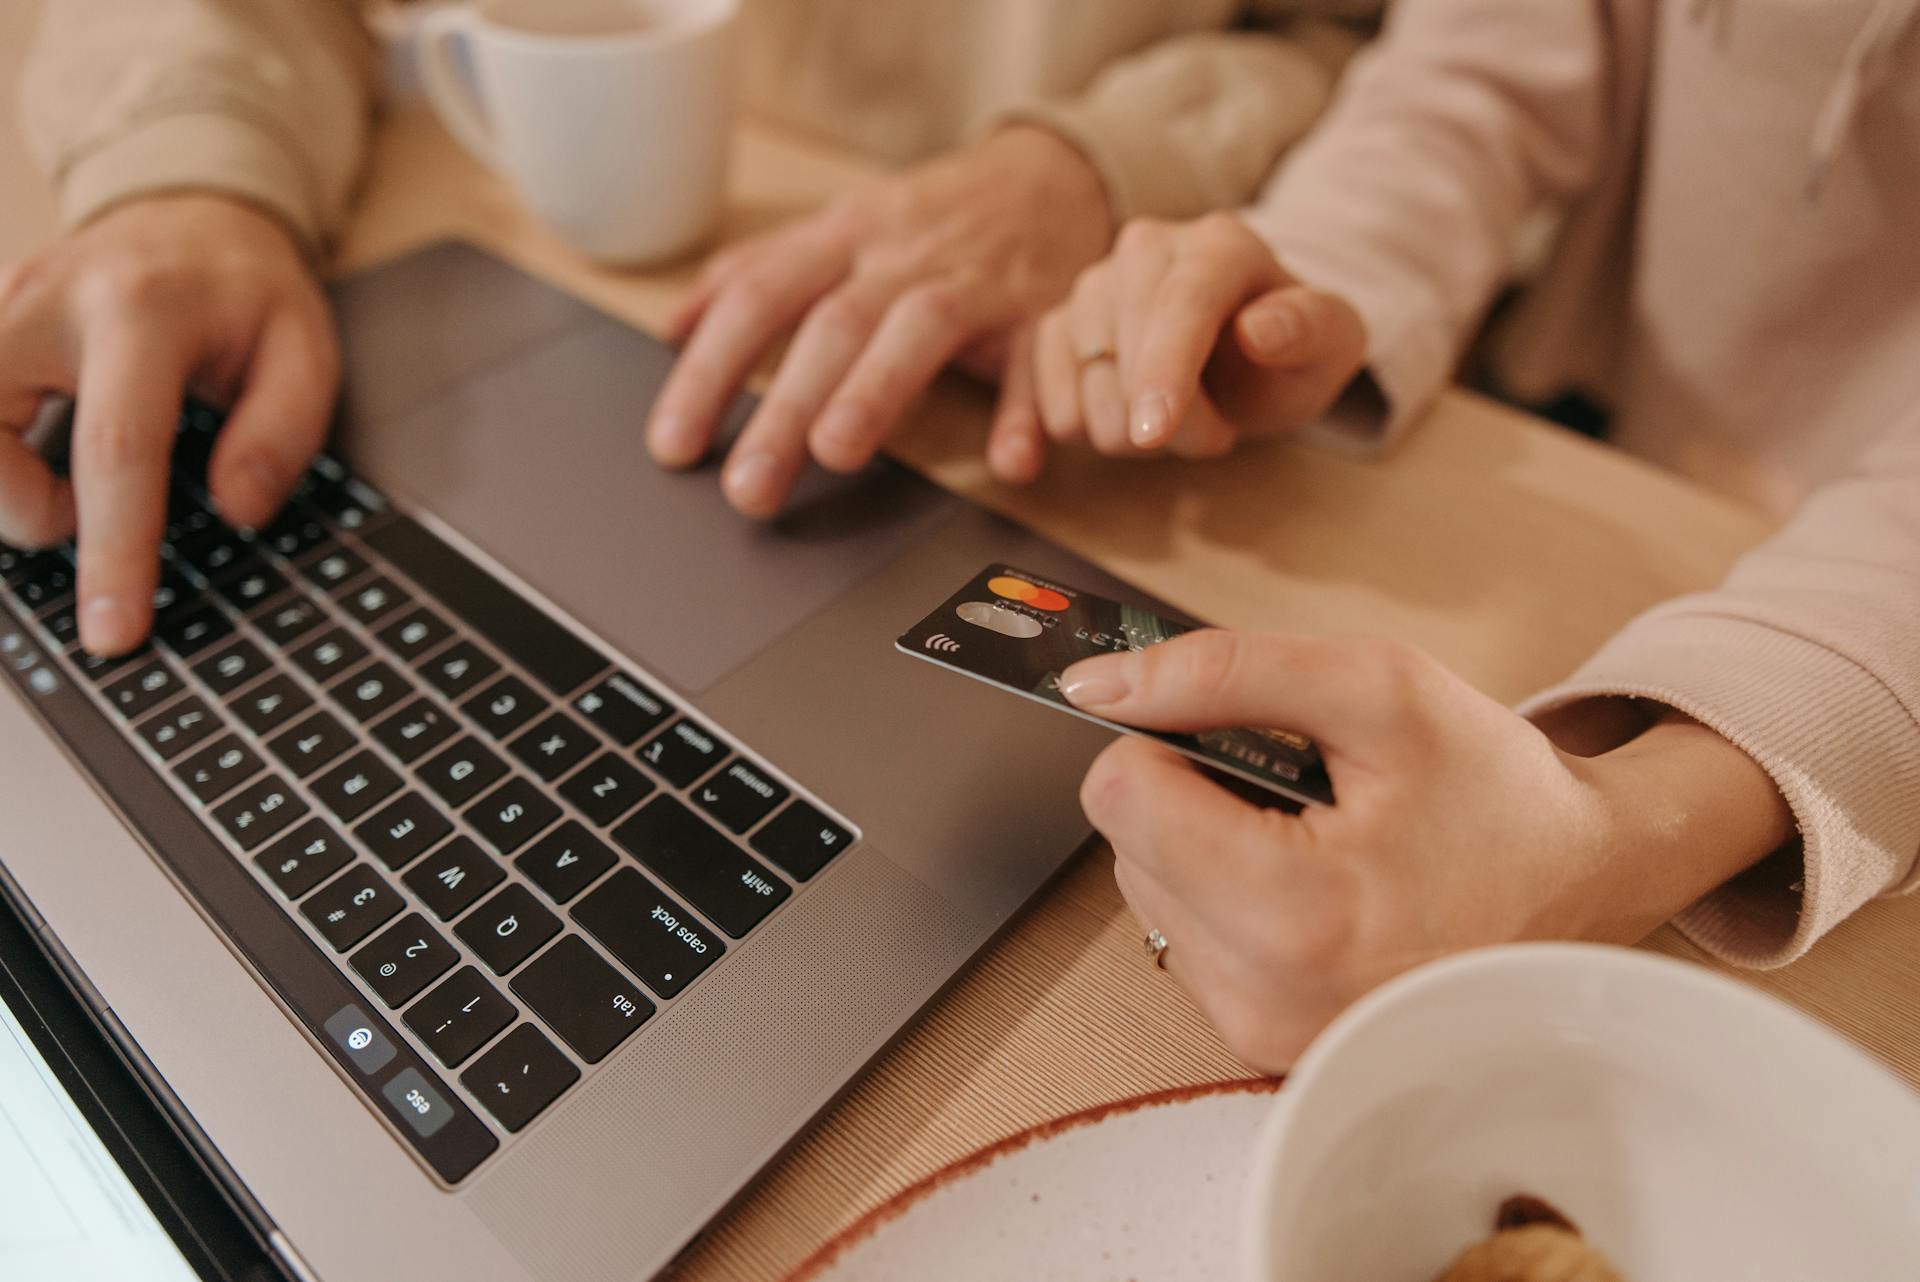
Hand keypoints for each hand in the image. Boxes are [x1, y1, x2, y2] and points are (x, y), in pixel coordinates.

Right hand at [0, 195, 336, 654]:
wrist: (192, 210)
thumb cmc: (249, 290)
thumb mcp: (305, 349)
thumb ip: (282, 433)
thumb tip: (237, 509)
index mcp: (141, 313)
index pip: (115, 447)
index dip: (113, 549)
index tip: (114, 631)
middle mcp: (46, 303)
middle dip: (22, 506)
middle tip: (80, 513)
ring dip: (4, 482)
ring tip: (69, 485)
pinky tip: (37, 458)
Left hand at [645, 125, 1112, 513]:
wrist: (1053, 177)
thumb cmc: (930, 220)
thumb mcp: (839, 227)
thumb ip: (758, 272)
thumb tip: (673, 327)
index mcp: (841, 237)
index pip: (759, 297)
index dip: (711, 370)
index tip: (674, 444)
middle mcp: (901, 257)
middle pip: (833, 325)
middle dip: (784, 407)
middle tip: (747, 486)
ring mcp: (973, 283)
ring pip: (920, 330)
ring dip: (876, 390)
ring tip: (836, 454)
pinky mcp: (1041, 314)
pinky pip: (1033, 362)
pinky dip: (1024, 412)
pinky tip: (1009, 462)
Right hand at [1019, 213, 1364, 462]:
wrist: (1249, 353)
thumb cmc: (1290, 352)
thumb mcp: (1330, 344)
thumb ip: (1310, 329)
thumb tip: (1262, 329)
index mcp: (1218, 244)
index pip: (1182, 304)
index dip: (1165, 371)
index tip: (1154, 434)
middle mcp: (1145, 249)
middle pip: (1127, 353)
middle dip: (1171, 422)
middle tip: (1215, 431)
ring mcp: (1093, 286)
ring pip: (1083, 386)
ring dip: (1128, 433)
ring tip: (1172, 419)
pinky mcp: (1057, 326)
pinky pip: (1039, 395)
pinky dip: (1058, 432)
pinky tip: (1064, 447)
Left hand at [1059, 630, 1792, 1070]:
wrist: (1586, 891)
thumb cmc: (1494, 791)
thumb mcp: (1378, 690)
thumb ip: (1225, 672)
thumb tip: (1098, 685)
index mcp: (1291, 911)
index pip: (1120, 793)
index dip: (1168, 738)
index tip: (1235, 736)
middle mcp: (1264, 995)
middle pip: (1126, 844)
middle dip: (1192, 794)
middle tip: (1300, 790)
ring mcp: (1262, 1033)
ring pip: (1148, 893)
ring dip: (1206, 847)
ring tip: (1314, 837)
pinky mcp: (1264, 1046)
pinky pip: (1189, 941)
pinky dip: (1229, 899)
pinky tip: (1311, 885)